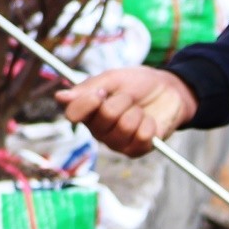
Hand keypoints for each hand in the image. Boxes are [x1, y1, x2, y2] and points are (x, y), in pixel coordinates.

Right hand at [56, 66, 196, 157]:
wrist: (168, 91)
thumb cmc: (137, 83)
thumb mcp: (113, 79)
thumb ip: (88, 89)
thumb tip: (60, 97)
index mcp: (87, 111)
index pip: (73, 114)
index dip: (88, 103)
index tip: (101, 92)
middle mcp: (98, 130)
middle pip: (103, 118)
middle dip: (121, 101)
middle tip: (129, 97)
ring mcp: (116, 142)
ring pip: (124, 127)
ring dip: (137, 112)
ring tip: (139, 109)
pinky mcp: (136, 150)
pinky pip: (141, 137)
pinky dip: (149, 123)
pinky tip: (149, 120)